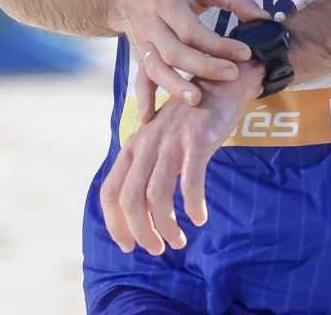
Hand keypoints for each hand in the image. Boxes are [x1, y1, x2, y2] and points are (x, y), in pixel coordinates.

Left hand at [99, 68, 259, 253]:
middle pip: (129, 200)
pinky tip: (201, 217)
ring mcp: (171, 141)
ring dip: (166, 227)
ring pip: (157, 196)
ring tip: (179, 240)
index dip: (115, 224)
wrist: (221, 82)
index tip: (129, 246)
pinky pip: (190, 183)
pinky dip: (193, 206)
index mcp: (133, 147)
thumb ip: (146, 167)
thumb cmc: (190, 119)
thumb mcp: (159, 139)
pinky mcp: (198, 140)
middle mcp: (146, 144)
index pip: (109, 192)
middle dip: (141, 232)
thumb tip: (139, 211)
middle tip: (158, 248)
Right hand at [109, 0, 262, 111]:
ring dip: (175, 86)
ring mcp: (143, 44)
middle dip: (203, 67)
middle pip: (175, 53)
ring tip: (197, 99)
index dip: (218, 44)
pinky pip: (140, 79)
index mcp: (168, 4)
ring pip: (156, 69)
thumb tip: (262, 17)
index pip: (192, 30)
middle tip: (231, 75)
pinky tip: (150, 117)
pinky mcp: (139, 57)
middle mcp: (152, 25)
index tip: (244, 53)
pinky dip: (144, 98)